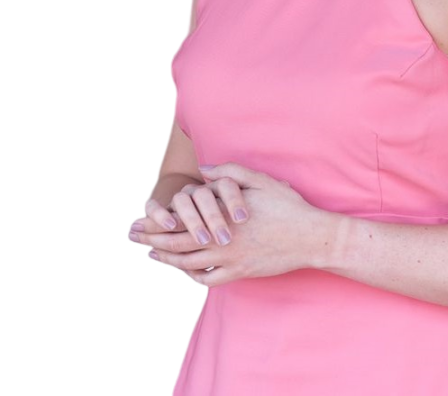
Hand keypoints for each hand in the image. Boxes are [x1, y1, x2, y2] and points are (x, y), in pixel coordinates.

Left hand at [129, 163, 336, 286]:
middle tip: (135, 239)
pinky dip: (193, 275)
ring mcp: (231, 259)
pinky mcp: (241, 272)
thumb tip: (203, 169)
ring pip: (190, 263)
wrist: (310, 236)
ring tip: (153, 254)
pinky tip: (186, 270)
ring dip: (168, 259)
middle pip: (178, 244)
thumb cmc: (287, 205)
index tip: (141, 220)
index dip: (159, 222)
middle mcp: (223, 240)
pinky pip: (209, 279)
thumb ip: (230, 173)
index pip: (182, 220)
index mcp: (224, 215)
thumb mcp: (260, 180)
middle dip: (154, 240)